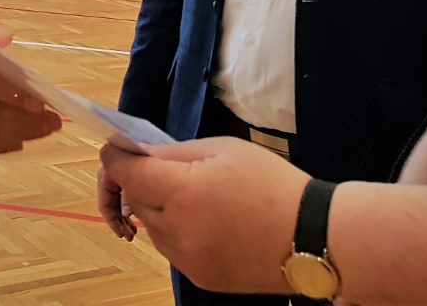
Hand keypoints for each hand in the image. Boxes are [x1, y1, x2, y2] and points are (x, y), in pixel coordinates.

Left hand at [99, 137, 306, 294]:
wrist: (311, 236)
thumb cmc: (271, 184)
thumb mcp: (223, 150)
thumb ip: (174, 152)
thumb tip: (140, 153)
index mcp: (182, 192)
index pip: (126, 173)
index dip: (115, 158)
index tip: (115, 149)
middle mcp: (177, 230)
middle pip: (136, 200)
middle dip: (138, 182)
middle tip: (158, 167)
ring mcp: (186, 259)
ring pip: (152, 226)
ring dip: (158, 208)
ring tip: (193, 194)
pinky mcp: (199, 276)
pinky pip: (172, 248)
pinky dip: (176, 231)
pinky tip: (205, 219)